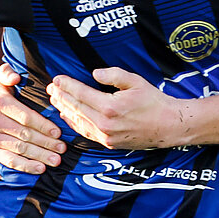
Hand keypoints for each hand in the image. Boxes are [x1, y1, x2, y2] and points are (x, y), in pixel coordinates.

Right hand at [0, 65, 64, 173]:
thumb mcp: (0, 81)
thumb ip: (6, 73)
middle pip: (24, 134)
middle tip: (62, 149)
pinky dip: (26, 166)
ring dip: (39, 156)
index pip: (25, 117)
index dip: (43, 125)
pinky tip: (40, 169)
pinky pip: (10, 160)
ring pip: (19, 149)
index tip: (58, 133)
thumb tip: (15, 77)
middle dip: (45, 143)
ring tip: (56, 160)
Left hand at [48, 67, 183, 149]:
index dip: (66, 85)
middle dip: (61, 97)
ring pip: (78, 121)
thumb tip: (94, 74)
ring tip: (55, 100)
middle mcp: (105, 124)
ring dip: (64, 110)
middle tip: (50, 88)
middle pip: (75, 108)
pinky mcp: (108, 143)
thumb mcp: (135, 81)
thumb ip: (113, 75)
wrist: (168, 126)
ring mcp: (106, 136)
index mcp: (110, 107)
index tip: (57, 79)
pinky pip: (86, 132)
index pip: (80, 94)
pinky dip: (74, 124)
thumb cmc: (153, 102)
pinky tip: (67, 116)